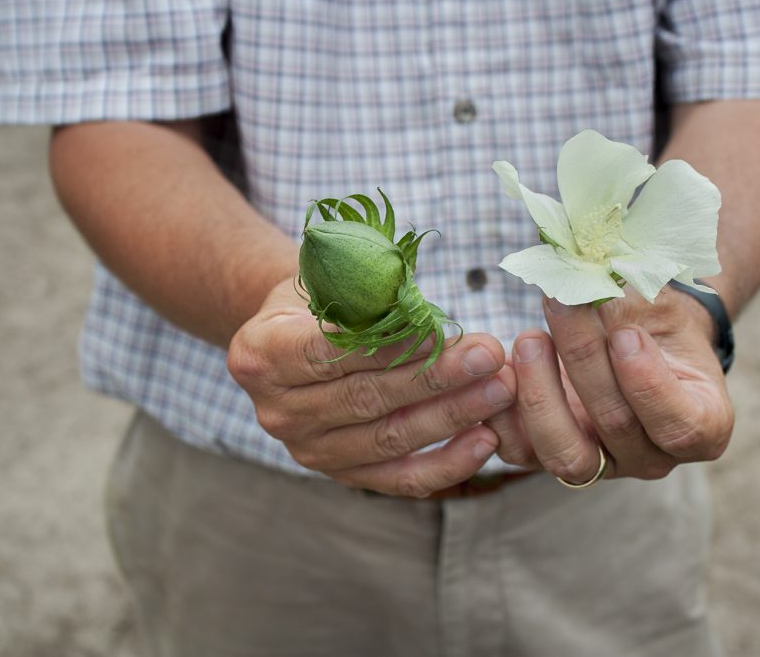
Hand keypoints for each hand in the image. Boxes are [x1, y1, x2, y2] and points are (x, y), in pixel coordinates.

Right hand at [227, 278, 516, 496]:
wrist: (290, 339)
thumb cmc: (318, 299)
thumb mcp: (324, 280)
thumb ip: (359, 295)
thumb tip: (418, 306)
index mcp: (259, 356)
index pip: (331, 353)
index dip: (389, 345)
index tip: (441, 329)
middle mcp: (278, 412)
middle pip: (366, 398)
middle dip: (435, 378)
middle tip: (490, 356)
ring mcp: (308, 451)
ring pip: (388, 438)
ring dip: (451, 416)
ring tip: (500, 390)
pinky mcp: (342, 475)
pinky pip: (399, 479)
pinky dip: (446, 464)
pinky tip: (486, 440)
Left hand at [488, 287, 733, 481]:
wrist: (630, 340)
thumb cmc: (656, 321)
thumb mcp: (661, 306)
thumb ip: (635, 300)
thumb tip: (586, 276)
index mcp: (703, 427)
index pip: (680, 425)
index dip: (649, 384)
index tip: (626, 335)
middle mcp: (654, 458)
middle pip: (616, 425)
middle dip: (584, 359)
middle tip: (562, 304)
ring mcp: (602, 466)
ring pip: (565, 451)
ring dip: (541, 393)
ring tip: (529, 338)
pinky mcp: (551, 459)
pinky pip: (521, 453)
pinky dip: (504, 413)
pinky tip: (501, 368)